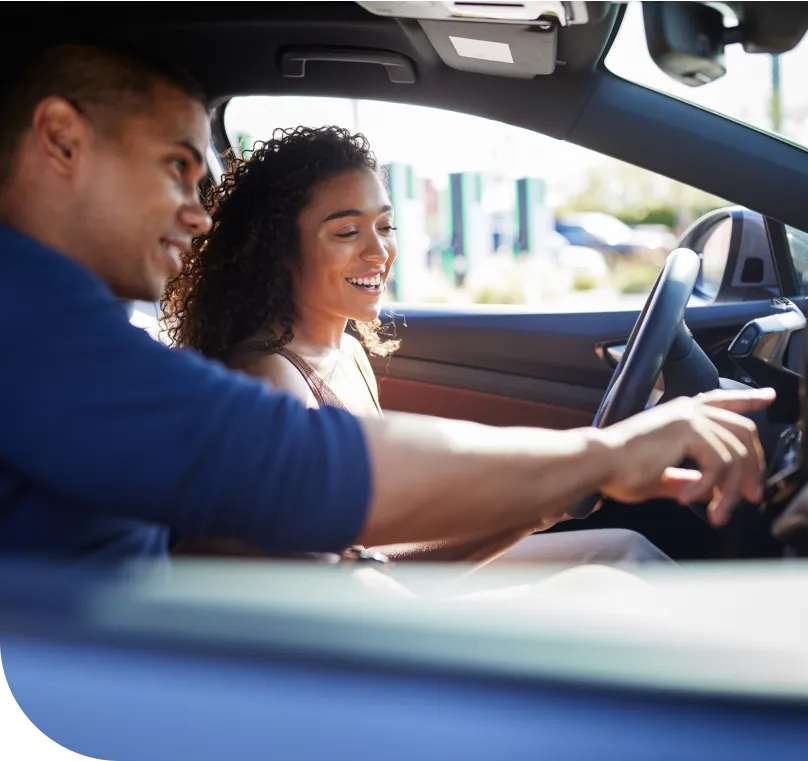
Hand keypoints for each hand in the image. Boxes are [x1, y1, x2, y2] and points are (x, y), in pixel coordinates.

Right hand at [597, 388, 775, 526]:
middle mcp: (688, 411)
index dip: (749, 399)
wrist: (597, 463)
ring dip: (731, 491)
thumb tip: (701, 487)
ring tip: (718, 513)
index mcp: (680, 415)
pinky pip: (720, 464)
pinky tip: (690, 500)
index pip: (722, 400)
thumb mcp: (659, 476)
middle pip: (743, 431)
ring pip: (736, 455)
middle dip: (754, 467)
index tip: (769, 397)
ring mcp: (689, 419)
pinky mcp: (687, 432)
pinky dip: (711, 488)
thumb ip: (683, 478)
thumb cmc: (616, 468)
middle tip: (752, 495)